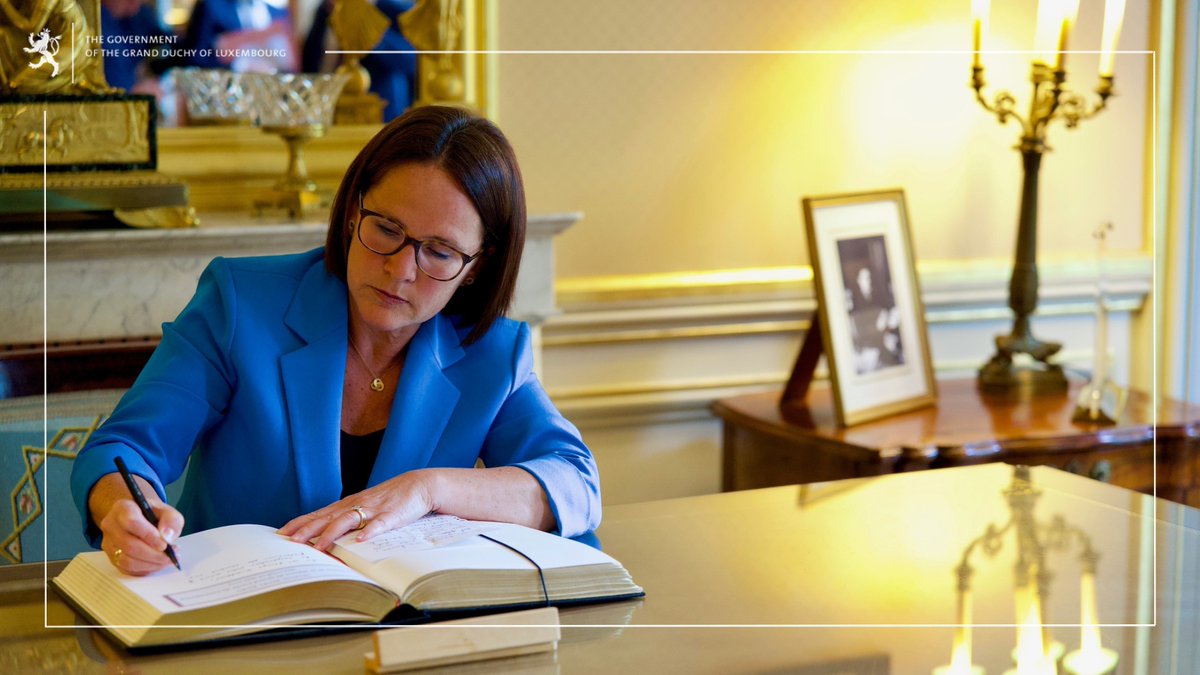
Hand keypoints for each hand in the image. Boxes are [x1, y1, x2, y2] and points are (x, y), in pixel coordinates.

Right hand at [90, 473, 183, 575]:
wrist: (139, 517)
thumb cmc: (153, 514)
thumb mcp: (167, 511)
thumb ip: (171, 520)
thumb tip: (167, 536)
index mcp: (123, 508)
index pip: (131, 522)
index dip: (149, 536)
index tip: (164, 544)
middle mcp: (111, 525)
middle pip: (129, 545)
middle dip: (153, 554)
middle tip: (171, 555)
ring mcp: (109, 543)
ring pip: (126, 560)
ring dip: (150, 564)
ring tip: (167, 560)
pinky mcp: (112, 558)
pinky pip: (127, 569)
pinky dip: (145, 570)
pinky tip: (158, 564)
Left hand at [277, 470, 434, 550]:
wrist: (419, 485)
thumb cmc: (390, 499)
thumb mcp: (365, 507)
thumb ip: (346, 520)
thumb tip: (326, 537)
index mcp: (348, 505)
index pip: (319, 514)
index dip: (300, 523)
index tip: (281, 533)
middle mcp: (356, 505)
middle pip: (327, 517)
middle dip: (308, 530)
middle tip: (290, 541)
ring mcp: (374, 509)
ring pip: (347, 520)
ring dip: (332, 533)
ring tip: (319, 546)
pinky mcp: (392, 515)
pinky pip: (380, 524)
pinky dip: (370, 531)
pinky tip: (361, 539)